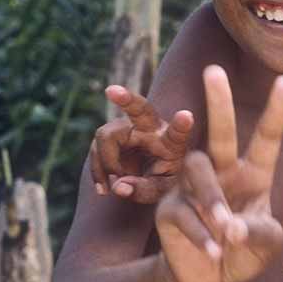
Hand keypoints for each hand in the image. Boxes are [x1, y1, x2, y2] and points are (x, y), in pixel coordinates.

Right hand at [89, 86, 193, 202]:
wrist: (153, 176)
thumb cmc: (165, 180)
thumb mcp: (161, 190)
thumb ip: (144, 190)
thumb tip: (118, 186)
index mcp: (172, 143)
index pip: (178, 133)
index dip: (181, 124)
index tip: (186, 115)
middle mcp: (152, 130)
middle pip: (140, 109)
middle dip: (126, 99)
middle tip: (112, 91)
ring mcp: (129, 130)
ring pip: (106, 136)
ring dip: (105, 164)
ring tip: (110, 189)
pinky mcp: (112, 135)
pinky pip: (96, 148)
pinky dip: (97, 170)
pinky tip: (103, 188)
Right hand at [155, 65, 282, 281]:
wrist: (211, 278)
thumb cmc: (246, 251)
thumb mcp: (267, 244)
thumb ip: (258, 233)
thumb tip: (232, 227)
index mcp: (254, 174)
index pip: (267, 138)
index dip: (276, 111)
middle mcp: (222, 172)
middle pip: (219, 133)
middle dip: (218, 102)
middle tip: (213, 71)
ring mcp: (192, 187)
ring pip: (199, 174)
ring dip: (214, 202)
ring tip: (228, 231)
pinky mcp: (170, 208)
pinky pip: (184, 214)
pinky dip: (202, 235)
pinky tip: (216, 251)